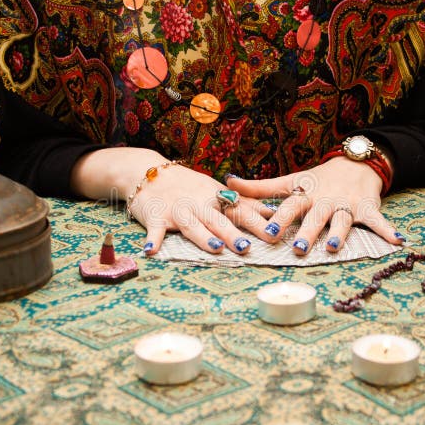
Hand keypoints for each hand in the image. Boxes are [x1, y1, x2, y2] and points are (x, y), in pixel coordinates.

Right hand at [71, 147, 271, 254]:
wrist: (149, 172)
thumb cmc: (189, 186)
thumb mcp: (218, 190)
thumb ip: (244, 203)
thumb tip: (274, 212)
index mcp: (217, 198)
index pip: (241, 211)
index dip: (258, 222)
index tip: (276, 234)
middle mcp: (200, 204)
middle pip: (218, 220)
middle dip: (232, 233)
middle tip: (247, 247)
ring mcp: (178, 210)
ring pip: (191, 225)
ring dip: (202, 236)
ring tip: (215, 248)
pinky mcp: (156, 217)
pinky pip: (155, 230)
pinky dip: (153, 239)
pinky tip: (151, 251)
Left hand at [226, 156, 404, 253]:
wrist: (355, 162)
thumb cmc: (317, 179)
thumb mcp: (290, 181)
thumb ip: (259, 188)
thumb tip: (226, 184)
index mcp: (305, 195)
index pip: (289, 207)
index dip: (279, 219)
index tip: (268, 233)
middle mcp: (325, 200)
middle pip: (315, 217)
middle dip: (307, 232)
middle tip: (298, 248)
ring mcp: (347, 205)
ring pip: (342, 221)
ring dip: (339, 233)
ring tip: (334, 247)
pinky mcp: (368, 208)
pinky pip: (378, 220)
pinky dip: (388, 230)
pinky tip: (399, 241)